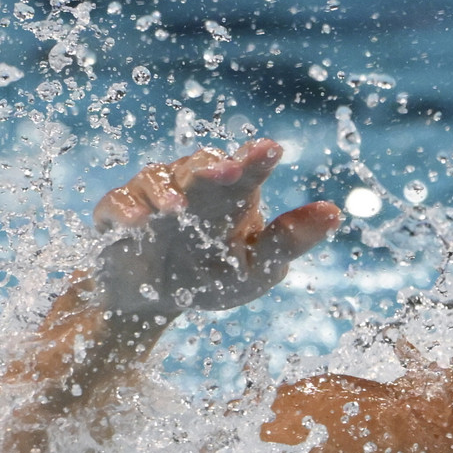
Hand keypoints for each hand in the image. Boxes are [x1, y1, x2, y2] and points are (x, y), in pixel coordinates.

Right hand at [91, 138, 340, 321]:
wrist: (153, 303)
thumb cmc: (212, 277)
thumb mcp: (257, 268)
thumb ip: (289, 241)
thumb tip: (334, 212)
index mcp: (234, 195)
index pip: (248, 168)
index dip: (256, 158)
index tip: (270, 149)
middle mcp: (194, 186)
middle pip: (202, 165)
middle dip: (213, 166)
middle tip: (229, 171)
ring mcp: (154, 196)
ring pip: (158, 177)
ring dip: (167, 192)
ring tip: (178, 210)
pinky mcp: (118, 213)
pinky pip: (117, 202)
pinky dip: (126, 210)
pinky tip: (138, 225)